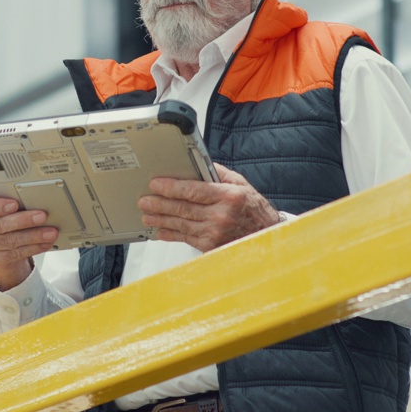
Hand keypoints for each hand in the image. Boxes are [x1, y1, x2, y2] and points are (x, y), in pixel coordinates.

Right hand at [0, 195, 58, 290]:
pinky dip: (33, 248)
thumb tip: (34, 198)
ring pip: (9, 241)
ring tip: (50, 232)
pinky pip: (14, 254)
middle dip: (23, 221)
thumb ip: (8, 201)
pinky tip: (45, 243)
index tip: (14, 204)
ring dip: (33, 236)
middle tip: (42, 216)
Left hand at [138, 163, 280, 251]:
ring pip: (181, 224)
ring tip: (147, 214)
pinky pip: (186, 238)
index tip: (156, 184)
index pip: (193, 191)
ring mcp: (215, 233)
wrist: (265, 235)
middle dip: (160, 204)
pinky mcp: (210, 246)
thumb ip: (217, 174)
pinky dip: (171, 234)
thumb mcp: (240, 184)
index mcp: (228, 197)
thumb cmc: (253, 209)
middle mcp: (221, 216)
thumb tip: (196, 164)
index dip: (171, 187)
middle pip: (183, 208)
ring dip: (161, 219)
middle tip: (145, 200)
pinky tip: (160, 230)